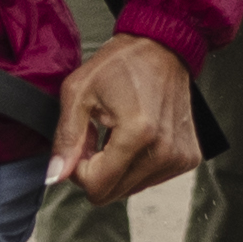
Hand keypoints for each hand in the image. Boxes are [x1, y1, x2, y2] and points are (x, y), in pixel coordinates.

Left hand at [52, 36, 205, 199]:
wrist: (161, 48)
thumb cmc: (122, 63)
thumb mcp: (79, 92)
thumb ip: (66, 138)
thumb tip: (56, 175)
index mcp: (138, 133)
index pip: (97, 186)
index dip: (79, 170)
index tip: (81, 143)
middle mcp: (164, 150)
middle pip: (113, 193)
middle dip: (97, 170)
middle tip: (97, 136)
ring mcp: (178, 157)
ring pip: (129, 190)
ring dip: (116, 167)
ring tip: (117, 133)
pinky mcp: (187, 158)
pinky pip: (148, 180)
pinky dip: (136, 164)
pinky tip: (136, 137)